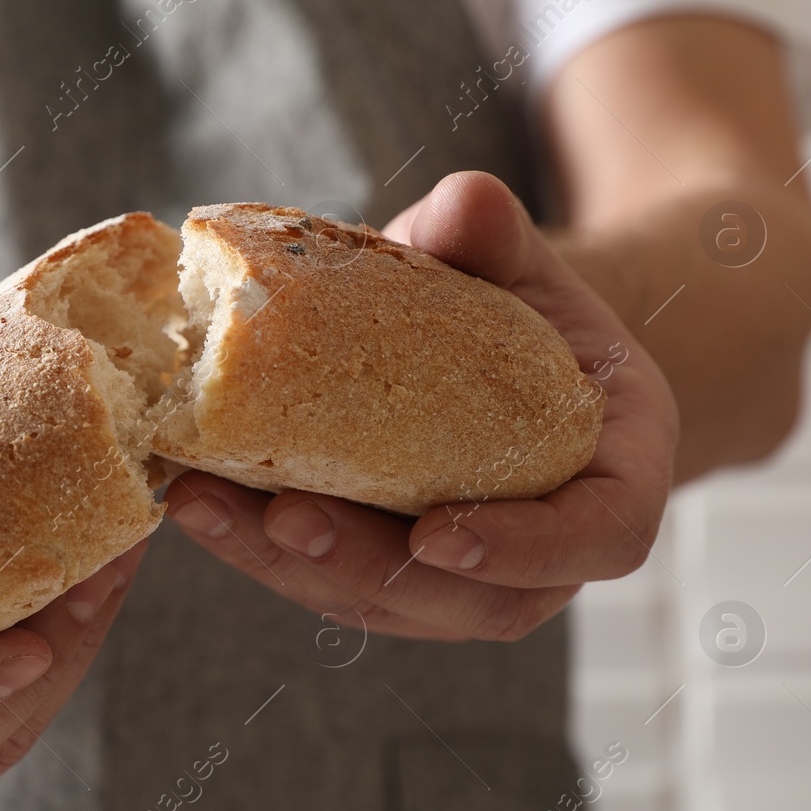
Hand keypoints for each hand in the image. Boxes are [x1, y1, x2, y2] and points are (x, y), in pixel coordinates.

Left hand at [164, 171, 677, 641]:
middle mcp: (548, 550)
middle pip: (474, 601)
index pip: (600, 537)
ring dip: (289, 567)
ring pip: (386, 604)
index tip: (436, 533)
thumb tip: (461, 205)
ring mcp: (466, 578)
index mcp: (614, 476)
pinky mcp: (391, 576)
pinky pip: (330, 580)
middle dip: (368, 567)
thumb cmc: (523, 307)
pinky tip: (195, 498)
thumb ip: (499, 238)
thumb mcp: (521, 262)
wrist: (497, 349)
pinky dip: (258, 546)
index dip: (525, 547)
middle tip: (284, 518)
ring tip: (204, 503)